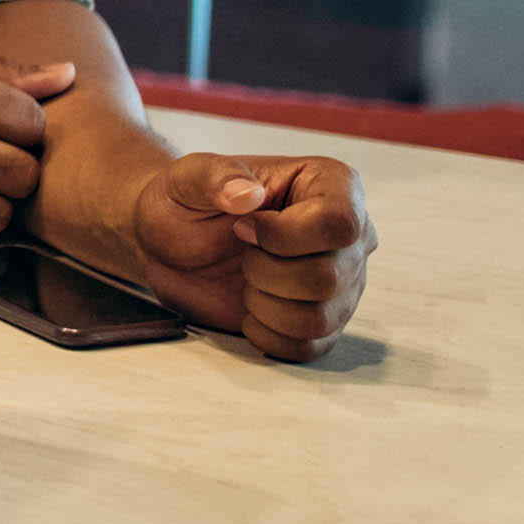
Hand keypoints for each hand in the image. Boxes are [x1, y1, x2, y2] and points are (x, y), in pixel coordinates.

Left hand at [117, 153, 376, 360]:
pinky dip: (267, 335)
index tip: (243, 228)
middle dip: (265, 273)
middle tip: (242, 254)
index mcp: (331, 184)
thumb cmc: (188, 203)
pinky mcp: (326, 320)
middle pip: (328, 277)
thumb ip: (216, 177)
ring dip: (265, 306)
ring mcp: (343, 281)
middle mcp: (351, 234)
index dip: (285, 236)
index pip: (340, 224)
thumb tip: (247, 193)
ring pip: (320, 318)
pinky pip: (310, 346)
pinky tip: (249, 311)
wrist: (172, 245)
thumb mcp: (188, 177)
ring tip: (247, 281)